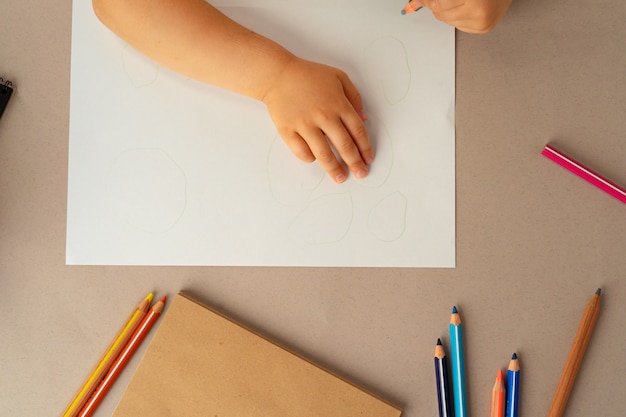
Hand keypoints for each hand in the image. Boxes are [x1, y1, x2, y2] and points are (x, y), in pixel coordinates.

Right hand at [262, 57, 372, 182]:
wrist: (277, 74)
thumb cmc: (309, 75)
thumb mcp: (338, 77)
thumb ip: (354, 97)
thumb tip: (364, 119)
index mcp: (338, 104)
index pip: (357, 131)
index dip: (365, 148)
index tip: (368, 160)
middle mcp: (324, 116)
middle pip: (344, 146)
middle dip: (354, 163)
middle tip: (360, 175)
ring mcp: (305, 125)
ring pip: (324, 153)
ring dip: (334, 168)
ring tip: (340, 178)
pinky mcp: (288, 131)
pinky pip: (302, 152)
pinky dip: (310, 158)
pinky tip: (314, 159)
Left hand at [420, 0, 511, 32]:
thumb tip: (418, 1)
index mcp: (475, 0)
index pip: (439, 4)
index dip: (427, 1)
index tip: (418, 0)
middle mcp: (479, 13)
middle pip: (441, 14)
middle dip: (435, 4)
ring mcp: (482, 24)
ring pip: (447, 21)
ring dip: (445, 10)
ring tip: (456, 0)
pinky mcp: (483, 28)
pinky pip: (457, 25)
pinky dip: (455, 16)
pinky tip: (464, 6)